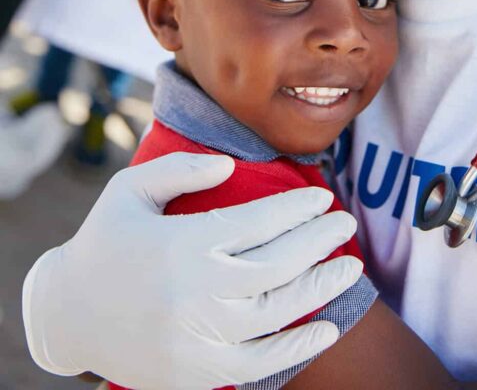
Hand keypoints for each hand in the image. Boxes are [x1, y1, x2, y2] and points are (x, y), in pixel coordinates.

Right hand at [23, 152, 360, 388]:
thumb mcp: (130, 189)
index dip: (298, 209)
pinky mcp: (198, 372)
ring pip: (277, 313)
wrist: (67, 314)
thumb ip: (181, 169)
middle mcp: (197, 293)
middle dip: (320, 241)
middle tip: (345, 221)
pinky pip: (260, 363)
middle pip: (279, 266)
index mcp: (183, 244)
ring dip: (321, 288)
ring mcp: (199, 337)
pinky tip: (327, 327)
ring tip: (351, 266)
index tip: (322, 196)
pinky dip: (298, 347)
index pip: (259, 223)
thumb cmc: (104, 240)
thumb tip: (231, 164)